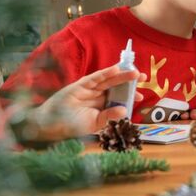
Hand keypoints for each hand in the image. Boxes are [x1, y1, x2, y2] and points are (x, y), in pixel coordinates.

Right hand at [30, 64, 145, 139]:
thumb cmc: (72, 125)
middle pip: (117, 86)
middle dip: (130, 81)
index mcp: (102, 105)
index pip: (119, 97)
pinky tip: (116, 70)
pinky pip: (95, 78)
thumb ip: (109, 116)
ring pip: (108, 80)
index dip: (130, 94)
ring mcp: (89, 89)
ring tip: (135, 73)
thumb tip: (125, 110)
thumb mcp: (95, 123)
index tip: (141, 95)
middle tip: (144, 78)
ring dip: (121, 75)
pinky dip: (105, 73)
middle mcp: (98, 95)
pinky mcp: (81, 85)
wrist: (51, 125)